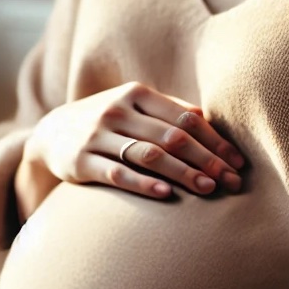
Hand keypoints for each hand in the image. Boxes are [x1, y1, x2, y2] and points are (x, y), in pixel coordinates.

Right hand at [21, 81, 243, 203]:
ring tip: (208, 189)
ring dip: (182, 173)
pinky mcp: (81, 161)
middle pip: (172, 137)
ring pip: (148, 155)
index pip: (185, 117)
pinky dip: (143, 184)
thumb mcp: (132, 107)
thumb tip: (213, 121)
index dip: (215, 141)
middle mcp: (116, 111)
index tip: (238, 163)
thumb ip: (168, 111)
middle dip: (206, 160)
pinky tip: (166, 195)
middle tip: (232, 181)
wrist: (50, 134)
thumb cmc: (106, 122)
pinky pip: (117, 174)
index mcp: (135, 94)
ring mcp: (97, 136)